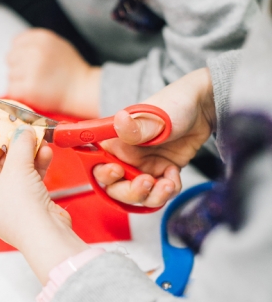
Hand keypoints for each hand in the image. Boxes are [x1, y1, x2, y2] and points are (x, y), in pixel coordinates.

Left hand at [0, 126, 87, 281]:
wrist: (45, 235)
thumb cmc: (21, 207)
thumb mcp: (17, 167)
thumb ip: (19, 144)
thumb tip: (22, 130)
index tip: (8, 128)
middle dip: (16, 147)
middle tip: (26, 131)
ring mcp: (5, 204)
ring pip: (15, 172)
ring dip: (29, 155)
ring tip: (40, 140)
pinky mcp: (24, 207)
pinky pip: (26, 181)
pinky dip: (36, 167)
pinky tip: (46, 154)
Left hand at [7, 29, 100, 116]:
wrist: (83, 89)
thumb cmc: (72, 70)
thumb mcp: (57, 45)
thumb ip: (38, 43)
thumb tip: (17, 47)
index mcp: (42, 38)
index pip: (16, 42)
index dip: (20, 53)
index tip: (26, 62)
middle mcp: (35, 51)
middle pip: (10, 58)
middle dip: (18, 67)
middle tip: (32, 75)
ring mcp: (31, 70)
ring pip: (10, 74)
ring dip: (19, 81)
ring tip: (37, 84)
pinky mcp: (28, 88)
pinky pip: (12, 88)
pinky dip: (19, 93)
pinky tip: (32, 93)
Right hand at [93, 67, 216, 207]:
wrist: (202, 109)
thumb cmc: (174, 105)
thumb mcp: (156, 117)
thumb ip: (136, 127)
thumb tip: (118, 120)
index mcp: (116, 143)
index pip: (97, 164)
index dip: (103, 174)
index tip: (118, 171)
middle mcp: (126, 158)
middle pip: (116, 188)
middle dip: (131, 192)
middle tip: (148, 181)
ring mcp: (143, 168)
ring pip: (139, 196)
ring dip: (153, 196)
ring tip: (169, 183)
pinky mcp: (160, 174)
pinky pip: (159, 194)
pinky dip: (169, 190)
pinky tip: (175, 173)